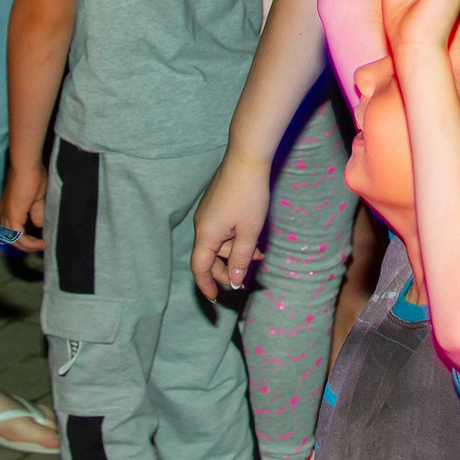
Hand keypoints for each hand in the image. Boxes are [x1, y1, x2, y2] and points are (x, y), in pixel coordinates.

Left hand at [0, 158, 46, 253]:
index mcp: (9, 208)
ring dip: (28, 246)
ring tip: (41, 247)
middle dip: (25, 246)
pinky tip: (40, 243)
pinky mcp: (12, 215)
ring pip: (13, 239)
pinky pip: (19, 236)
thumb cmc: (33, 176)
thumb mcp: (37, 199)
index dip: (23, 238)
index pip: (12, 229)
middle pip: (10, 237)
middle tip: (39, 247)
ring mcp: (6, 214)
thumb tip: (39, 225)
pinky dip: (29, 243)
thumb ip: (37, 212)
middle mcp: (4, 213)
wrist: (27, 166)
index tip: (37, 242)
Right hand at [191, 148, 274, 299]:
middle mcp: (202, 226)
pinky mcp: (215, 205)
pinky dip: (235, 239)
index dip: (206, 286)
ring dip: (236, 252)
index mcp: (206, 235)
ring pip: (219, 243)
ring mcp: (207, 214)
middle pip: (210, 258)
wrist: (246, 159)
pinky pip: (222, 230)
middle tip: (249, 276)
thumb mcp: (249, 232)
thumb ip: (240, 259)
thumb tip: (233, 283)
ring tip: (259, 253)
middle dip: (228, 269)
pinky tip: (252, 237)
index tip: (215, 300)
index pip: (200, 269)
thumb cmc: (249, 196)